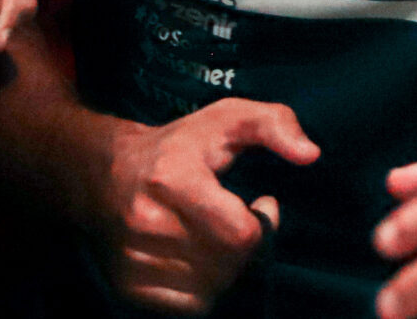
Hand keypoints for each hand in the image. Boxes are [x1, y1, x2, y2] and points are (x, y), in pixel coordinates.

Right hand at [94, 99, 318, 313]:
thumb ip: (275, 123)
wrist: (106, 173)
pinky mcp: (128, 284)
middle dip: (247, 247)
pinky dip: (204, 289)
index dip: (263, 224)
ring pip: (212, 290)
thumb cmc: (179, 145)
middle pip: (229, 265)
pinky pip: (189, 307)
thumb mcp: (228, 118)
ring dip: (227, 269)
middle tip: (241, 221)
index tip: (260, 204)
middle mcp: (147, 221)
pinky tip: (200, 258)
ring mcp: (134, 257)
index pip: (241, 234)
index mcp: (172, 177)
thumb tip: (310, 154)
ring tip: (218, 236)